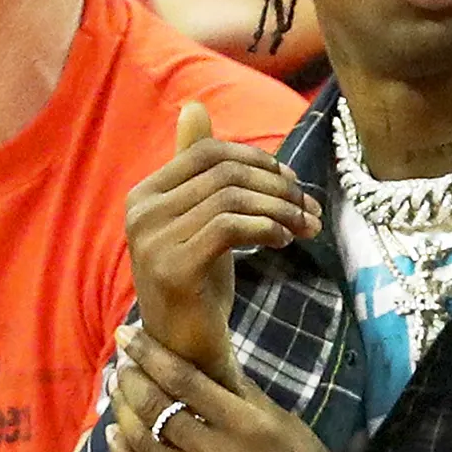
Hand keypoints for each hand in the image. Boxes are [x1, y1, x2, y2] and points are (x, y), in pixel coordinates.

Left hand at [106, 326, 389, 451]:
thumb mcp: (287, 427)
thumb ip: (246, 396)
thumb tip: (211, 360)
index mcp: (250, 424)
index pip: (186, 379)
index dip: (150, 354)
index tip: (129, 335)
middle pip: (156, 407)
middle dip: (130, 379)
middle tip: (119, 362)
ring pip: (142, 441)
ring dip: (121, 411)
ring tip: (114, 392)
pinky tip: (113, 435)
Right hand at [125, 103, 319, 388]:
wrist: (186, 345)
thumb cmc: (198, 279)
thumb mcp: (200, 218)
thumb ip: (199, 169)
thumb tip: (193, 106)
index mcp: (146, 193)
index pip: (210, 153)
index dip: (260, 162)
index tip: (294, 183)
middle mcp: (141, 212)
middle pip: (226, 174)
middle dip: (278, 187)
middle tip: (310, 208)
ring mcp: (152, 240)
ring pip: (233, 199)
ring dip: (282, 210)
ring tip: (305, 227)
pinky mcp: (173, 267)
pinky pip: (231, 227)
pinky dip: (268, 228)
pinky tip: (285, 240)